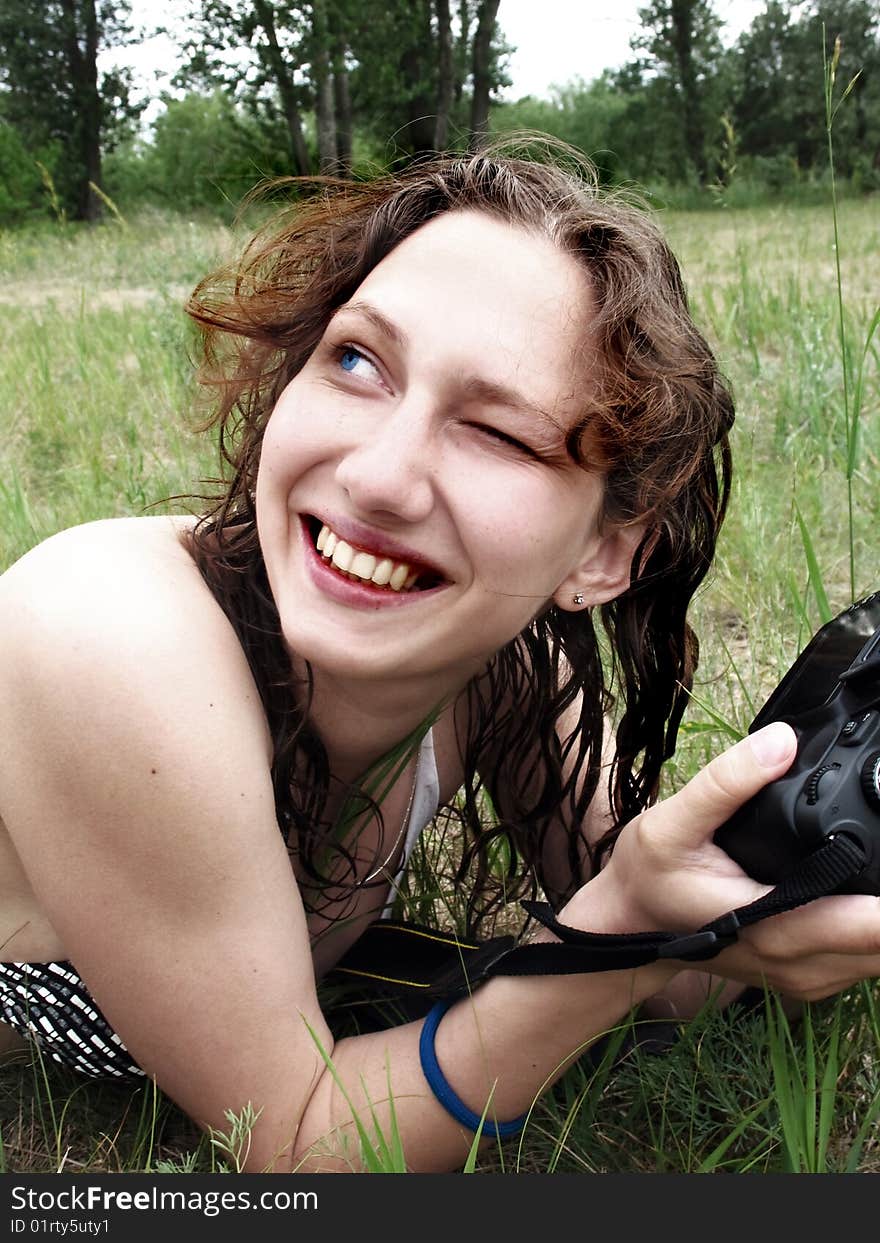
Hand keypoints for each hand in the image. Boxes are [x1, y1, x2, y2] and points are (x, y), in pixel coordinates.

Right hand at [600, 723, 879, 999]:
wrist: (627, 925)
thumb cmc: (649, 875)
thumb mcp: (672, 822)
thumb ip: (727, 783)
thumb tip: (784, 741)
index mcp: (771, 924)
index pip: (869, 926)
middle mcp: (795, 962)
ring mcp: (805, 979)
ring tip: (872, 854)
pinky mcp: (808, 978)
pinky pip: (864, 959)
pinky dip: (872, 926)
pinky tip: (862, 887)